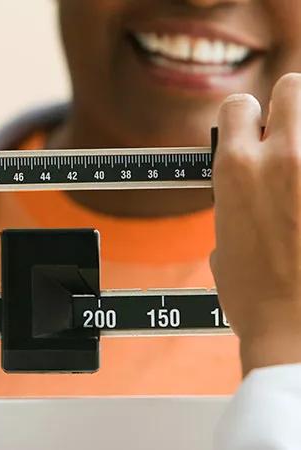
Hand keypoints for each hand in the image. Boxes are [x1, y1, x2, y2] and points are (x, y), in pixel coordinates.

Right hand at [212, 73, 300, 376]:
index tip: (251, 134)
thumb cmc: (257, 297)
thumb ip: (236, 202)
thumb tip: (250, 194)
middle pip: (293, 88)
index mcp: (236, 169)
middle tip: (290, 140)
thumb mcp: (225, 242)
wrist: (300, 334)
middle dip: (288, 110)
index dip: (243, 120)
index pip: (238, 106)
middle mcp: (282, 156)